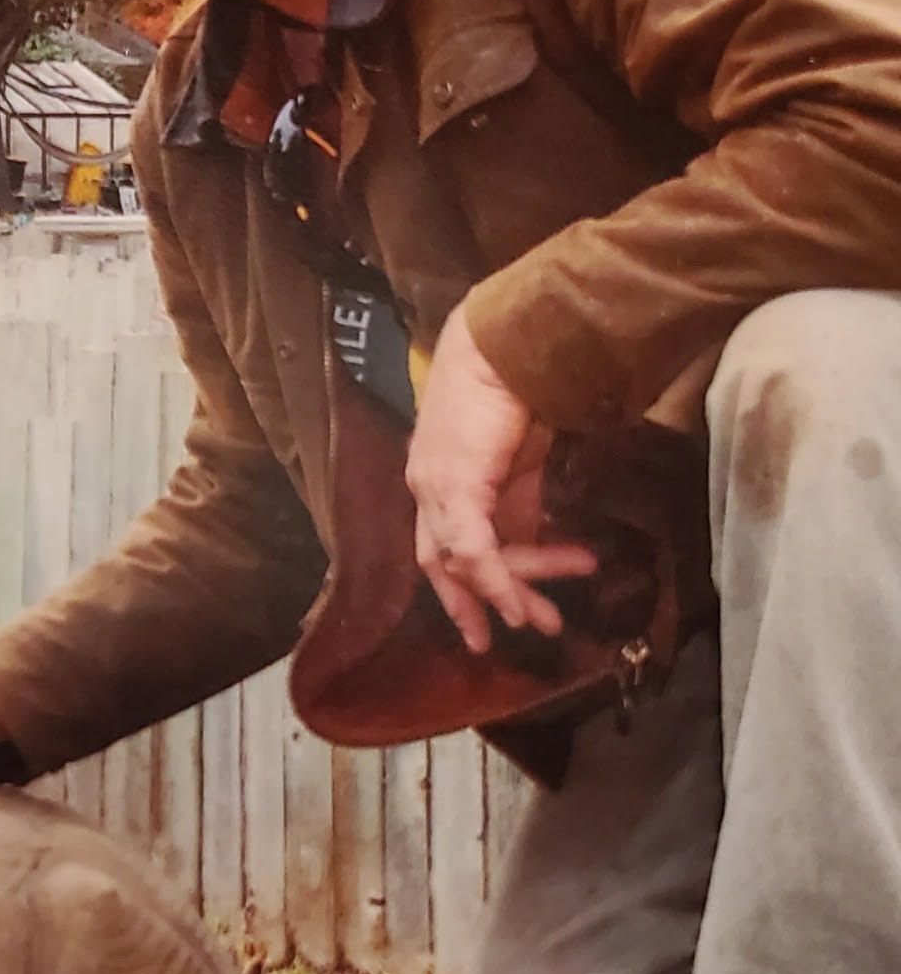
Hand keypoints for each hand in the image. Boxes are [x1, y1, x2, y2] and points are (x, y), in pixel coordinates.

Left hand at [405, 307, 596, 653]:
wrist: (511, 345)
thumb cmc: (517, 387)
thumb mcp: (519, 457)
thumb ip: (519, 498)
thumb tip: (537, 536)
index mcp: (436, 478)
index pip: (441, 544)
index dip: (465, 585)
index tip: (495, 617)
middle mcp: (426, 487)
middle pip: (446, 562)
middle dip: (483, 602)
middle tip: (523, 628)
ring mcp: (433, 488)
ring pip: (464, 563)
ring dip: (509, 594)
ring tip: (546, 620)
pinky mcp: (454, 487)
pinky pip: (473, 552)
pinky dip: (497, 582)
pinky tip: (520, 606)